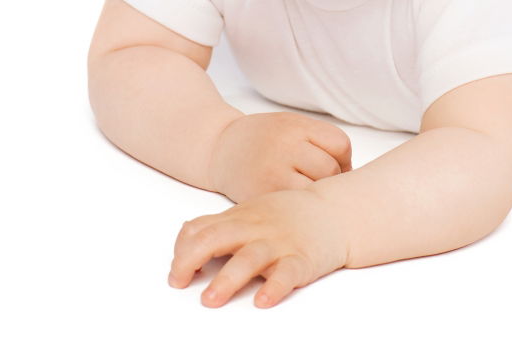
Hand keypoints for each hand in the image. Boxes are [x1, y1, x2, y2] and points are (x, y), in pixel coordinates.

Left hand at [167, 187, 348, 307]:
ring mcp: (280, 243)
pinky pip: (287, 273)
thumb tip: (185, 239)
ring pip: (249, 258)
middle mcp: (257, 228)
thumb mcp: (252, 212)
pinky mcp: (303, 259)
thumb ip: (222, 225)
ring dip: (227, 279)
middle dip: (191, 260)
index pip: (201, 229)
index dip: (182, 250)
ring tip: (211, 299)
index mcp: (241, 217)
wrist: (335, 212)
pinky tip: (264, 300)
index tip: (177, 273)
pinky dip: (275, 287)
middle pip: (217, 238)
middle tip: (179, 282)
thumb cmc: (289, 215)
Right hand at [208, 112, 352, 202]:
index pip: (339, 144)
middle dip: (331, 179)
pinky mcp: (262, 196)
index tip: (336, 165)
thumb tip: (352, 172)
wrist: (220, 148)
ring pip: (315, 191)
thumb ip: (318, 139)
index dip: (343, 158)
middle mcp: (285, 147)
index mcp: (295, 125)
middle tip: (320, 182)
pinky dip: (299, 208)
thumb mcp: (291, 123)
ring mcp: (273, 173)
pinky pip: (294, 207)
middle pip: (329, 169)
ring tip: (307, 193)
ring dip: (317, 196)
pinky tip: (294, 204)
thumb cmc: (263, 138)